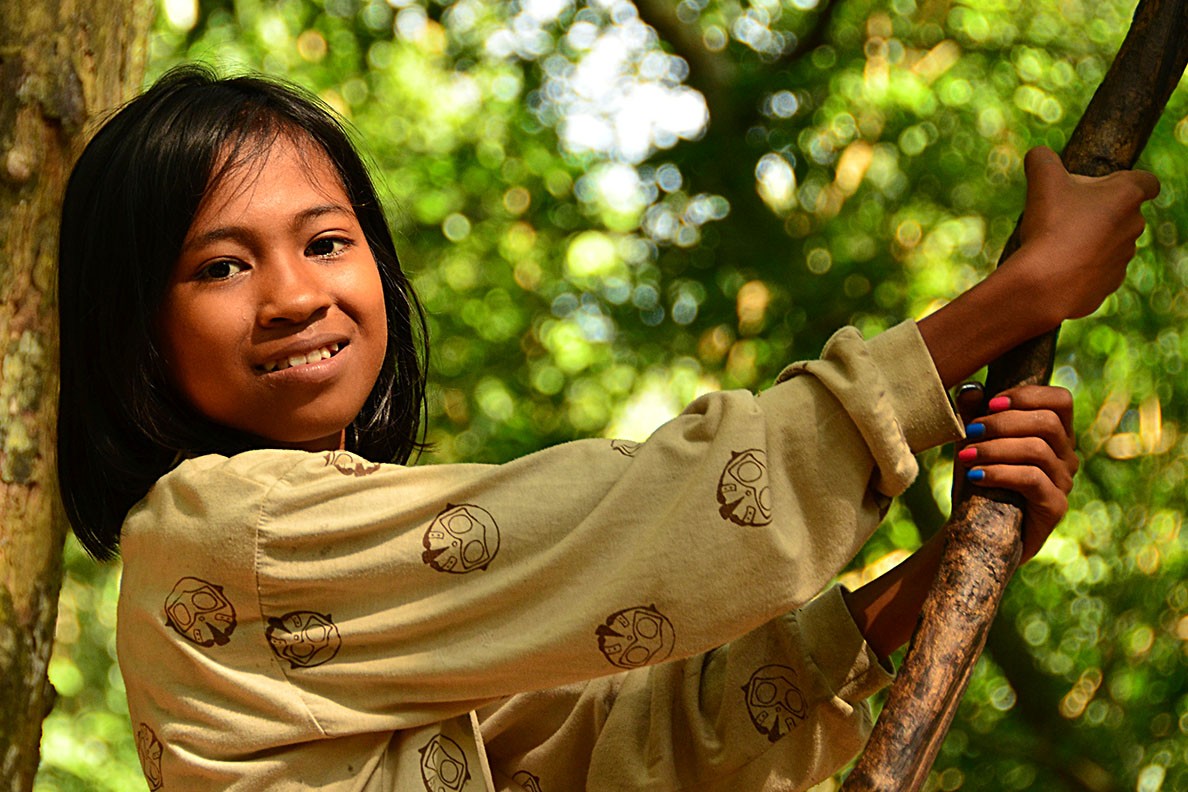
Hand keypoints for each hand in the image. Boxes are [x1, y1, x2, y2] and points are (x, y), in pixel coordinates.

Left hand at [953, 382, 1078, 560]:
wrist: (976, 530)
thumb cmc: (978, 479)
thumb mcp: (973, 442)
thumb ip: (974, 414)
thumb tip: (970, 389)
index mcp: (1053, 434)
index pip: (1060, 400)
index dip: (1028, 395)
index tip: (991, 402)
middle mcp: (1065, 456)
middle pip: (1047, 423)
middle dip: (1003, 423)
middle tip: (971, 431)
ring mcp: (1063, 482)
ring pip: (1038, 450)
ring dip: (995, 448)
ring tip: (966, 455)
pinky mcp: (1055, 507)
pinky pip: (1032, 479)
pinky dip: (999, 472)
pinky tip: (976, 474)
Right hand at [1007, 146, 1160, 323]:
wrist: (1047, 283)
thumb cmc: (1051, 226)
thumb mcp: (1042, 181)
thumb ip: (1042, 159)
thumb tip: (1038, 154)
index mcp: (1127, 196)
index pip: (1147, 182)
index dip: (1128, 180)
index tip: (1106, 186)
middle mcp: (1134, 226)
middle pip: (1122, 212)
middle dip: (1099, 211)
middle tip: (1065, 213)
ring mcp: (1124, 257)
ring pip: (1111, 241)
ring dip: (1091, 239)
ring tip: (1057, 242)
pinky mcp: (1110, 283)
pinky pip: (1099, 269)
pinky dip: (1083, 266)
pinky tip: (1058, 266)